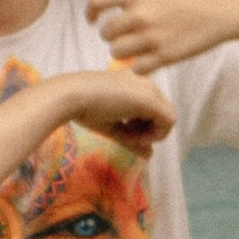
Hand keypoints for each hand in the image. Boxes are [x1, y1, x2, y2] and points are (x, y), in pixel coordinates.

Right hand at [56, 62, 175, 150]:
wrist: (70, 96)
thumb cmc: (83, 108)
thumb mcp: (112, 126)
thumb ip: (133, 139)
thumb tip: (149, 155)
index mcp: (134, 84)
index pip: (152, 109)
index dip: (144, 127)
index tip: (126, 132)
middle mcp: (145, 83)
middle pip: (163, 113)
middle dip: (150, 131)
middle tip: (129, 137)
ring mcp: (149, 89)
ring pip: (168, 118)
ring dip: (152, 133)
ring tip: (130, 137)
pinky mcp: (151, 99)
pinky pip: (168, 121)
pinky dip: (156, 134)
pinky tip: (136, 137)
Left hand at [85, 0, 233, 73]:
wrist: (225, 7)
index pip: (96, 0)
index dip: (90, 11)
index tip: (93, 18)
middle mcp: (142, 14)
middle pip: (106, 32)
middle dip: (112, 33)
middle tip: (125, 32)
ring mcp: (154, 37)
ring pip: (118, 52)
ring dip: (123, 51)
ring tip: (136, 45)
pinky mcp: (167, 56)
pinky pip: (138, 68)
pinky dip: (140, 66)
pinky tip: (150, 57)